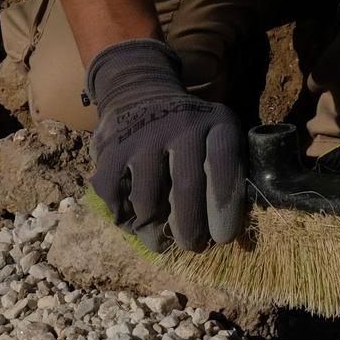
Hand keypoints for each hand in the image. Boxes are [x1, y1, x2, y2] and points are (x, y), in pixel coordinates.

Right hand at [85, 38, 244, 252]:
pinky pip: (116, 200)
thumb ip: (229, 173)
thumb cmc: (190, 131)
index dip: (225, 207)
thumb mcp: (218, 135)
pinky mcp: (110, 149)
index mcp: (216, 122)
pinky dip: (125, 219)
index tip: (223, 238)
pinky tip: (136, 218)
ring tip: (162, 236)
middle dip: (191, 230)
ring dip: (155, 230)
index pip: (224, 164)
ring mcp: (142, 136)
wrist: (139, 93)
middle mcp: (180, 124)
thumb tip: (228, 231)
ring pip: (147, 202)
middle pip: (186, 188)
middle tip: (192, 246)